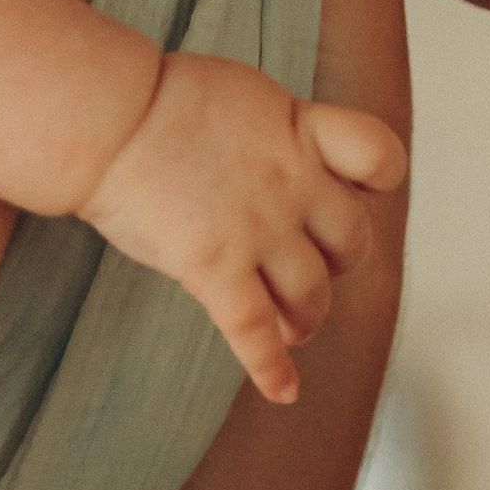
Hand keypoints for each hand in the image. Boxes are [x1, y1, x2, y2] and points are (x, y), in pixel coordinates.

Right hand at [79, 50, 403, 408]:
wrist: (109, 117)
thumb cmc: (158, 98)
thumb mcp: (244, 98)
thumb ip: (277, 132)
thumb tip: (287, 155)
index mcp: (302, 132)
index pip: (380, 159)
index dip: (375, 181)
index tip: (353, 190)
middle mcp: (294, 183)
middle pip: (352, 241)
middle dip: (338, 262)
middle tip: (311, 272)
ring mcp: (258, 229)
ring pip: (313, 294)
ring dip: (309, 318)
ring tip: (295, 329)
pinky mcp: (216, 268)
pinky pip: (257, 331)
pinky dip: (272, 368)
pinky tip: (283, 391)